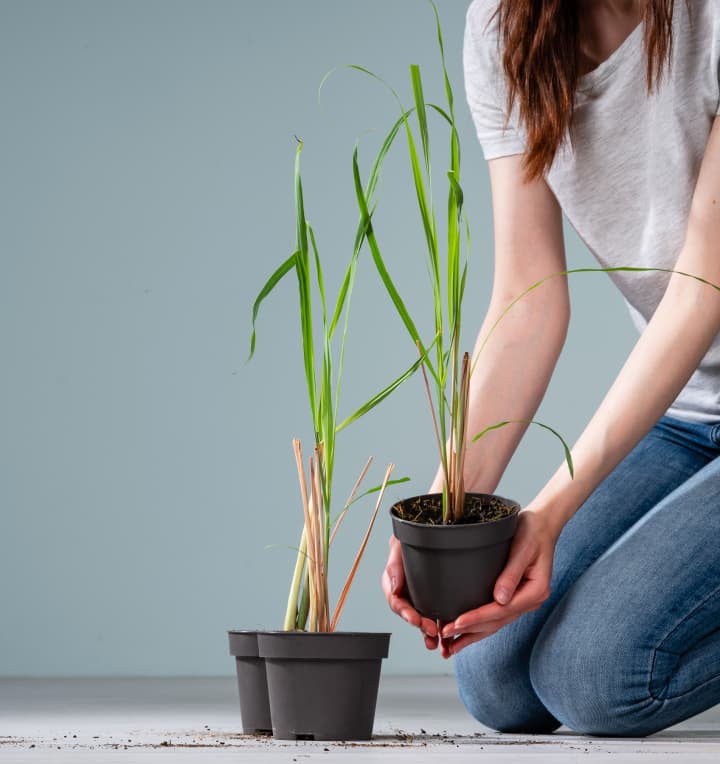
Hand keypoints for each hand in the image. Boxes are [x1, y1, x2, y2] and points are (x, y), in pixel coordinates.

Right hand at [381, 535, 439, 649]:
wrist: (427, 531)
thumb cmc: (410, 536)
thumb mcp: (398, 545)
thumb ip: (394, 565)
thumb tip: (394, 589)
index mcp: (393, 581)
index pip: (396, 602)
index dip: (406, 613)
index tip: (415, 620)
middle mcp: (404, 591)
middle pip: (409, 614)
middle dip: (419, 625)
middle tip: (432, 632)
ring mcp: (417, 596)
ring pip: (420, 618)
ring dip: (427, 632)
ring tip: (437, 642)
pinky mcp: (430, 597)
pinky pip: (433, 614)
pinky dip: (438, 627)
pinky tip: (444, 636)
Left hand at [438, 507, 557, 657]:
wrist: (542, 525)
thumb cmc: (532, 532)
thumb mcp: (523, 549)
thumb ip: (511, 573)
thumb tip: (500, 599)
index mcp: (535, 592)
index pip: (501, 610)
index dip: (477, 618)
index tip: (457, 623)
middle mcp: (530, 601)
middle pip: (497, 622)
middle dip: (470, 631)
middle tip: (445, 637)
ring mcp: (523, 601)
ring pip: (495, 624)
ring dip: (473, 635)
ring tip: (450, 645)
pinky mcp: (515, 597)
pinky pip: (496, 615)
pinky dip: (480, 624)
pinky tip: (465, 631)